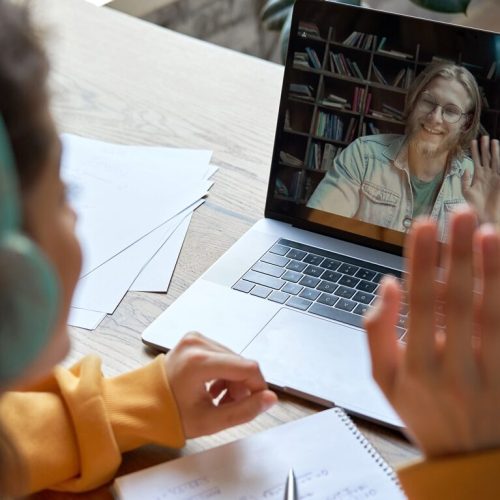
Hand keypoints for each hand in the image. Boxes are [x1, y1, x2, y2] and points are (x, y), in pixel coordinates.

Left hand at [164, 332, 276, 437]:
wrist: (142, 404)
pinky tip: (213, 387)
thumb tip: (269, 399)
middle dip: (243, 386)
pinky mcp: (194, 338)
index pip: (247, 367)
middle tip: (230, 405)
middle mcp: (197, 343)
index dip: (259, 386)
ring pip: (233, 358)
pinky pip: (221, 354)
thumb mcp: (210, 421)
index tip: (257, 402)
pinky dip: (224, 371)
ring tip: (219, 398)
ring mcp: (195, 338)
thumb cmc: (170, 414)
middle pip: (241, 362)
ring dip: (233, 379)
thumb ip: (244, 411)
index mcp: (199, 362)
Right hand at [364, 208, 499, 456]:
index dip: (421, 261)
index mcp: (416, 366)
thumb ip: (378, 330)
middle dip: (456, 252)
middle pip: (456, 300)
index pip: (418, 303)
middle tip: (458, 212)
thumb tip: (389, 284)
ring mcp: (489, 372)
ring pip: (491, 313)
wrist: (469, 460)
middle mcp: (454, 367)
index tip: (423, 225)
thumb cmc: (421, 410)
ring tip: (486, 230)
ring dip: (490, 269)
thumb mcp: (383, 379)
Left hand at [462, 136, 499, 224]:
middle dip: (484, 147)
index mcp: (478, 176)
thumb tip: (465, 169)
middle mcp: (487, 175)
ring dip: (493, 151)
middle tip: (483, 136)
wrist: (485, 215)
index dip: (475, 151)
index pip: (477, 160)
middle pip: (486, 158)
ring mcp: (495, 177)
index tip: (473, 141)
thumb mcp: (466, 191)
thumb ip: (464, 180)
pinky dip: (499, 161)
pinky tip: (498, 153)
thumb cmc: (475, 205)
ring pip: (494, 161)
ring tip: (492, 141)